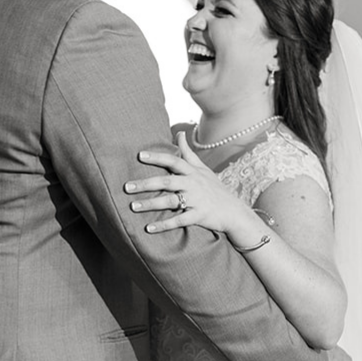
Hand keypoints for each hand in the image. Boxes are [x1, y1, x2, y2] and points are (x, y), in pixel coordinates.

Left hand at [128, 133, 255, 239]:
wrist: (234, 212)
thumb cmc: (214, 189)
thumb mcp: (203, 169)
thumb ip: (188, 152)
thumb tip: (179, 132)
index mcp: (193, 172)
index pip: (174, 161)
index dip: (157, 157)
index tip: (139, 155)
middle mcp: (194, 184)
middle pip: (167, 181)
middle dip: (146, 183)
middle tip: (127, 186)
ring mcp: (197, 200)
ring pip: (171, 201)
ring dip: (151, 204)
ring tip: (133, 207)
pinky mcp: (199, 216)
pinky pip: (179, 220)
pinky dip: (164, 225)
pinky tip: (149, 228)